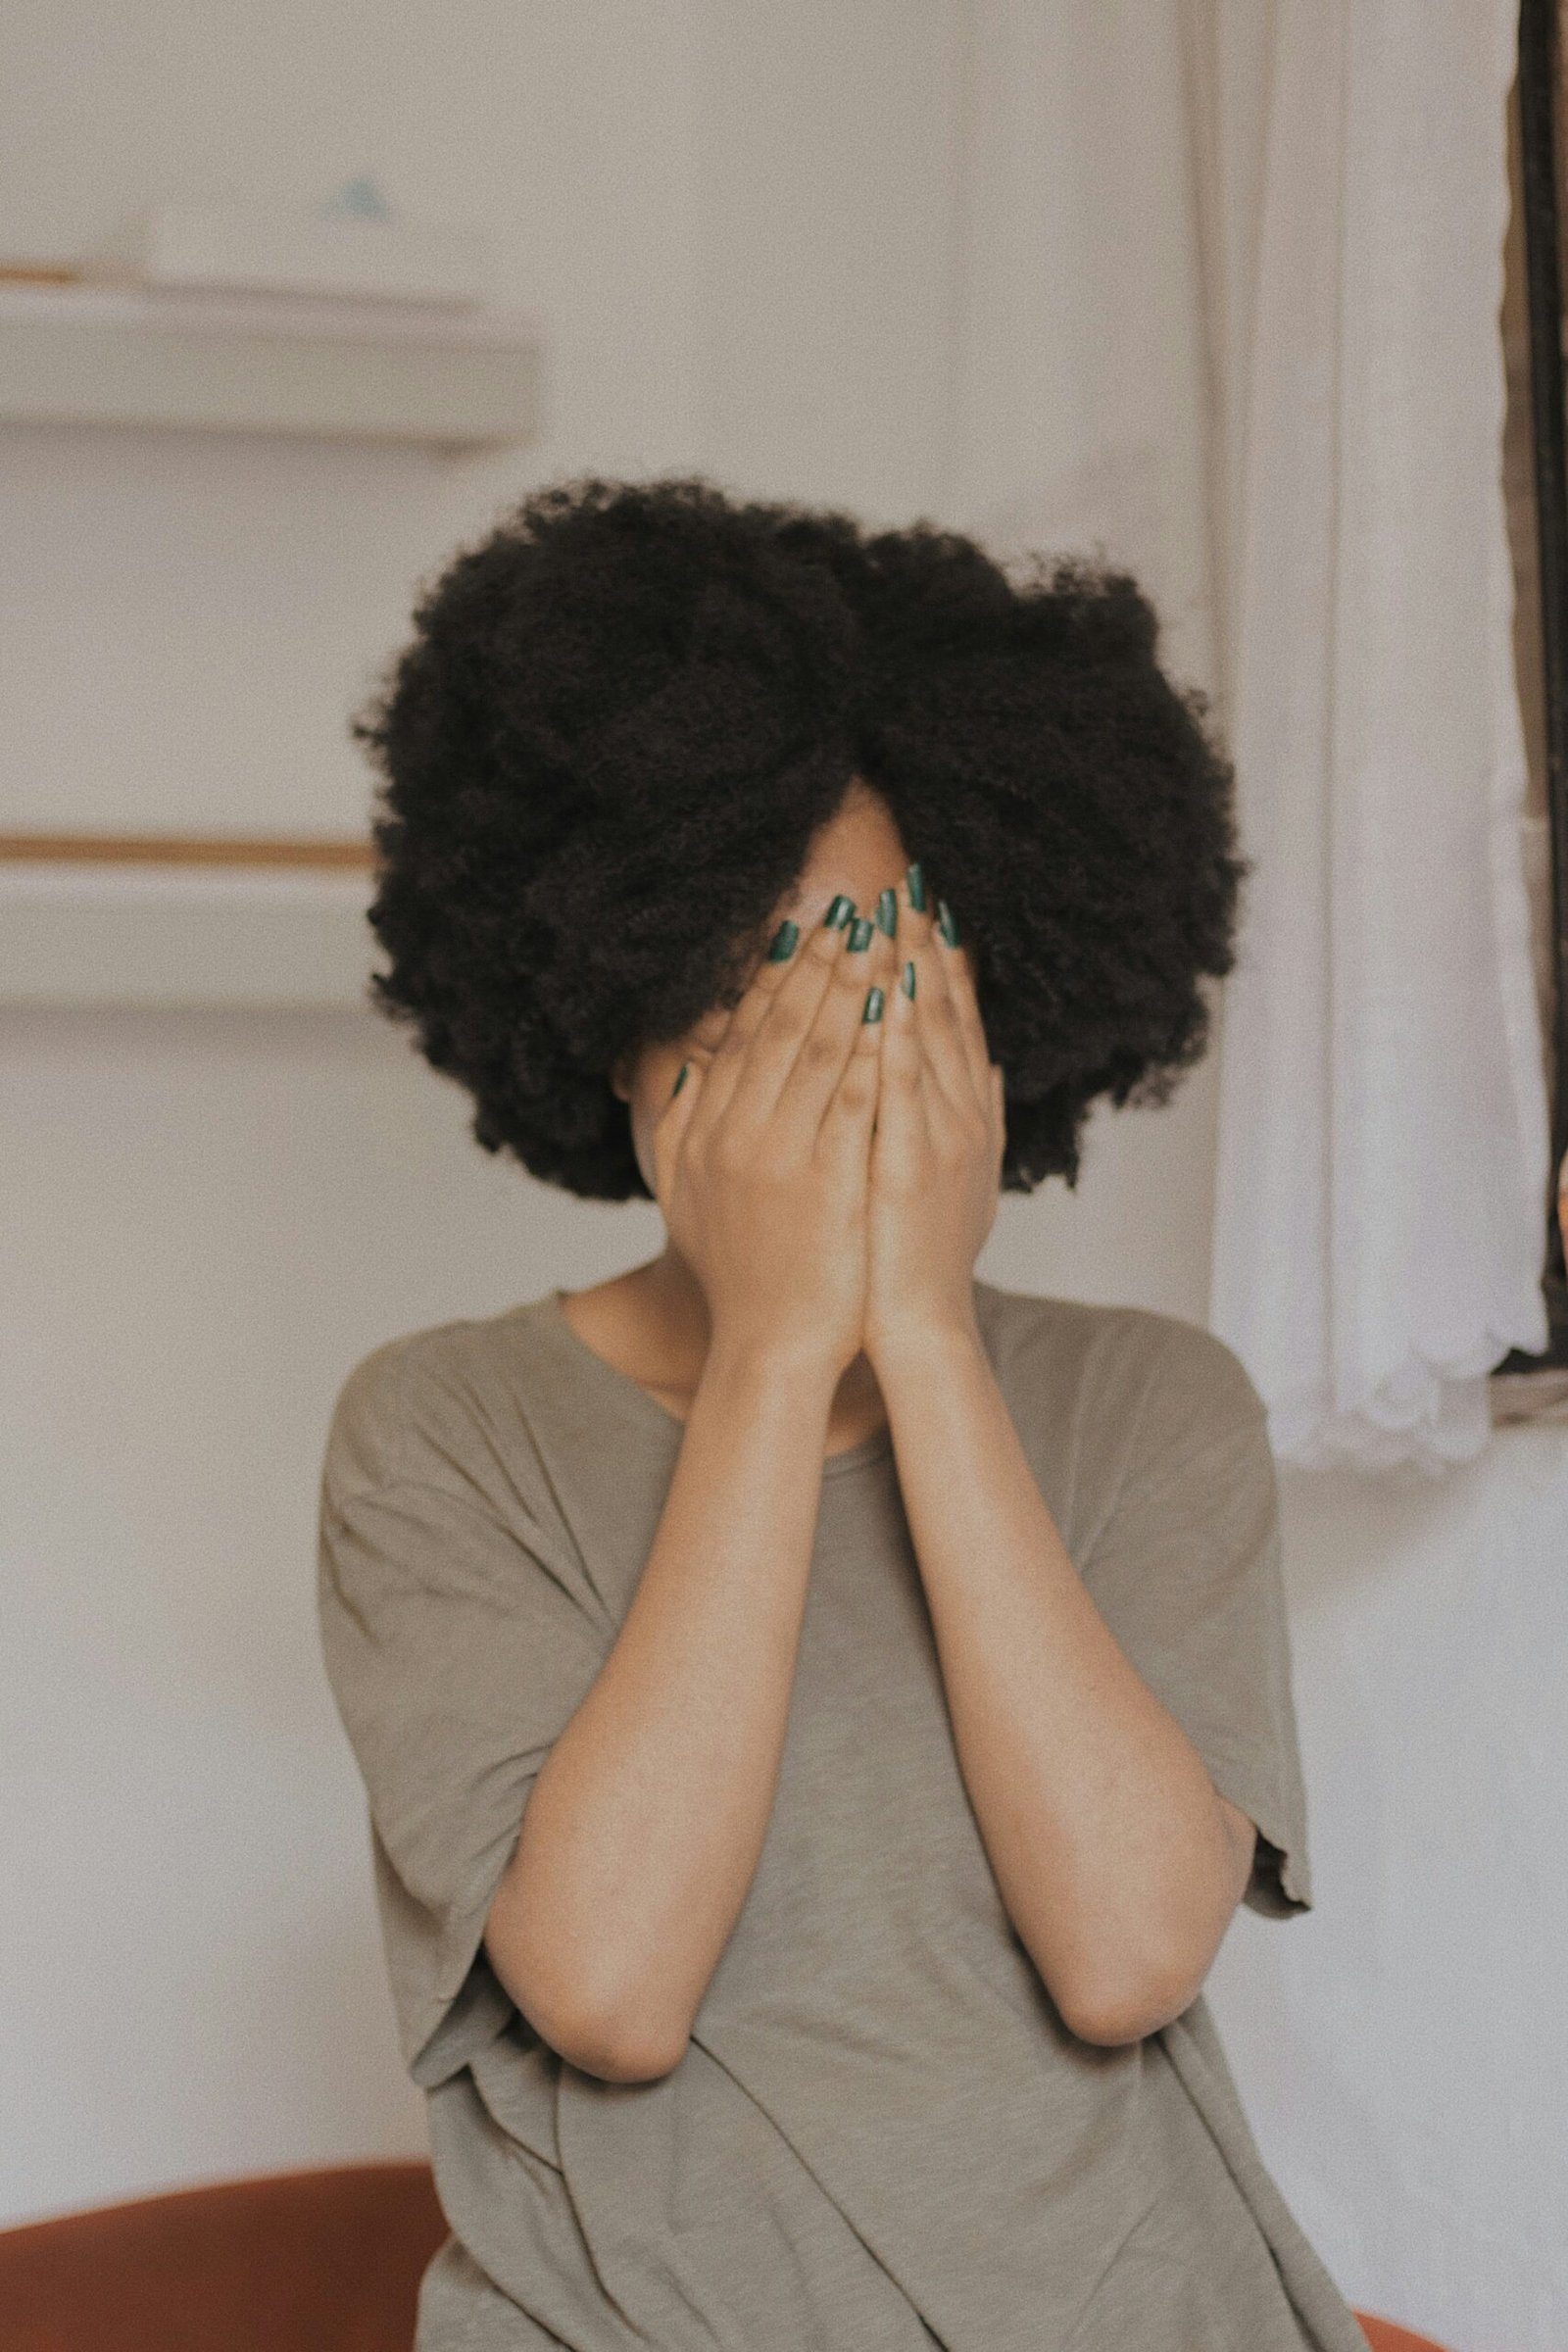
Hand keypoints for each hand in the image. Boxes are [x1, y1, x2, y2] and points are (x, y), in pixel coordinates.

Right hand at [650, 899, 897, 1377]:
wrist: (771, 1346)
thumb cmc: (739, 1273)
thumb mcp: (687, 1193)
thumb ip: (682, 1124)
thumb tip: (690, 1060)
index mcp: (711, 1130)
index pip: (746, 1033)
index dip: (777, 976)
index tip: (805, 930)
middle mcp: (739, 1134)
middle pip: (782, 1027)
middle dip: (820, 963)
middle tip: (852, 911)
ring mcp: (782, 1157)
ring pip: (819, 1050)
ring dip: (851, 987)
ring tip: (878, 939)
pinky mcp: (828, 1183)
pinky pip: (853, 1100)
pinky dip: (872, 1051)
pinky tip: (895, 1011)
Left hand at [863, 870, 1004, 1361]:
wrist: (915, 1325)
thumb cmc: (918, 1258)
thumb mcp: (956, 1179)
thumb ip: (971, 1118)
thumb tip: (987, 1066)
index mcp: (965, 1116)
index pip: (952, 1022)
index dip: (942, 963)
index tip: (925, 909)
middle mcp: (961, 1117)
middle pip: (944, 1015)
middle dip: (925, 947)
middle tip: (909, 885)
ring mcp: (941, 1138)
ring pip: (926, 1038)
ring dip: (911, 972)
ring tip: (894, 914)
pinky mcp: (912, 1164)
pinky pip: (903, 1087)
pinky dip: (897, 1036)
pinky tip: (886, 991)